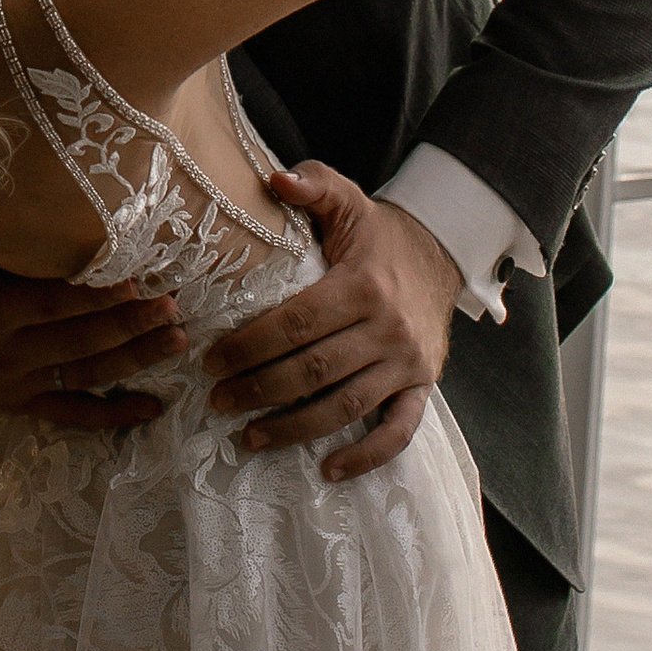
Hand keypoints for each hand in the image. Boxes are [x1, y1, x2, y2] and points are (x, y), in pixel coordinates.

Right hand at [0, 249, 188, 432]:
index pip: (50, 304)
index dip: (94, 295)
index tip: (138, 280)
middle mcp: (5, 356)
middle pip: (78, 340)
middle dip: (129, 324)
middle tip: (175, 305)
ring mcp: (15, 385)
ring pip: (85, 374)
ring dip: (134, 360)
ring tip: (178, 341)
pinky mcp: (17, 404)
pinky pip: (71, 413)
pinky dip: (112, 415)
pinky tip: (152, 408)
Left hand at [199, 166, 462, 481]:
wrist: (440, 253)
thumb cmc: (376, 232)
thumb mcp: (346, 198)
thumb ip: (310, 185)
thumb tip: (274, 179)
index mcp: (362, 284)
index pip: (296, 322)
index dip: (250, 345)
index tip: (210, 360)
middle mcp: (388, 328)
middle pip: (314, 369)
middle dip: (260, 390)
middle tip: (216, 401)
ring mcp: (407, 363)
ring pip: (347, 406)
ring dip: (296, 428)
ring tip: (249, 437)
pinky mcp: (422, 386)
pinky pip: (399, 432)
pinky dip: (366, 456)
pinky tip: (328, 470)